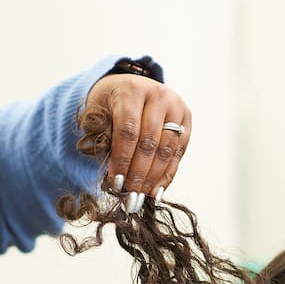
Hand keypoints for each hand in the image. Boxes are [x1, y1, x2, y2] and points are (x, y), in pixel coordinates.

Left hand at [84, 74, 190, 206]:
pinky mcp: (186, 120)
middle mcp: (158, 95)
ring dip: (153, 178)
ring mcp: (176, 107)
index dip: (122, 159)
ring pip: (166, 149)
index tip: (116, 183)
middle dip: (139, 173)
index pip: (128, 130)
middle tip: (130, 197)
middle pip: (149, 142)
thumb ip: (103, 138)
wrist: (130, 86)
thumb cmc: (110, 104)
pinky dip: (167, 175)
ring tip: (141, 197)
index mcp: (132, 89)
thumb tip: (115, 176)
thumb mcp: (98, 113)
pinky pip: (178, 153)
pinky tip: (156, 191)